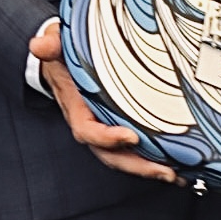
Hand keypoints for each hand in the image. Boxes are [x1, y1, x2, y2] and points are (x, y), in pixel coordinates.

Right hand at [29, 19, 176, 182]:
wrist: (62, 59)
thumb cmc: (63, 52)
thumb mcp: (55, 43)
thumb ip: (50, 44)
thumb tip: (39, 46)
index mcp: (75, 107)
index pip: (87, 130)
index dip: (106, 137)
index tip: (131, 137)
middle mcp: (91, 123)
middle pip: (109, 155)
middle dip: (136, 165)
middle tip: (165, 170)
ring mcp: (106, 128)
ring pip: (124, 158)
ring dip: (150, 169)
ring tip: (178, 176)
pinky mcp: (121, 127)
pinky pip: (136, 150)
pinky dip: (156, 160)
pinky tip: (180, 168)